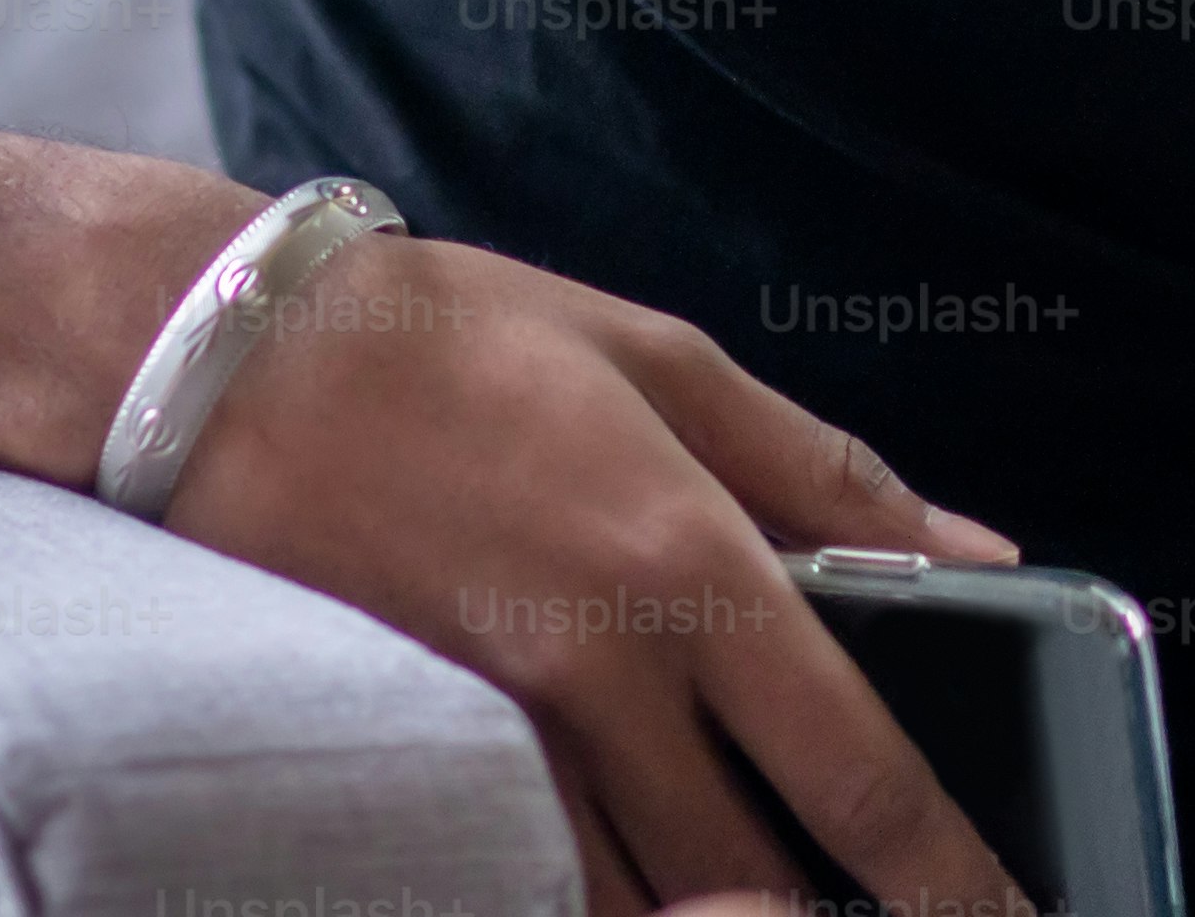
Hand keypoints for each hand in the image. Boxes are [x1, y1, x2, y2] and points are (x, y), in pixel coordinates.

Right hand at [156, 229, 1031, 916]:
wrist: (222, 358)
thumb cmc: (448, 335)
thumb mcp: (660, 358)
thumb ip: (824, 471)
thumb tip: (972, 552)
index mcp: (688, 561)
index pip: (860, 775)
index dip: (954, 881)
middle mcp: (605, 670)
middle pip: (759, 882)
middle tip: (881, 912)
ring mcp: (505, 730)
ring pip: (646, 906)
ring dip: (718, 915)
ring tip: (764, 890)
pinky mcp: (424, 753)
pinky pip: (536, 876)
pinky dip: (599, 896)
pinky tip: (645, 875)